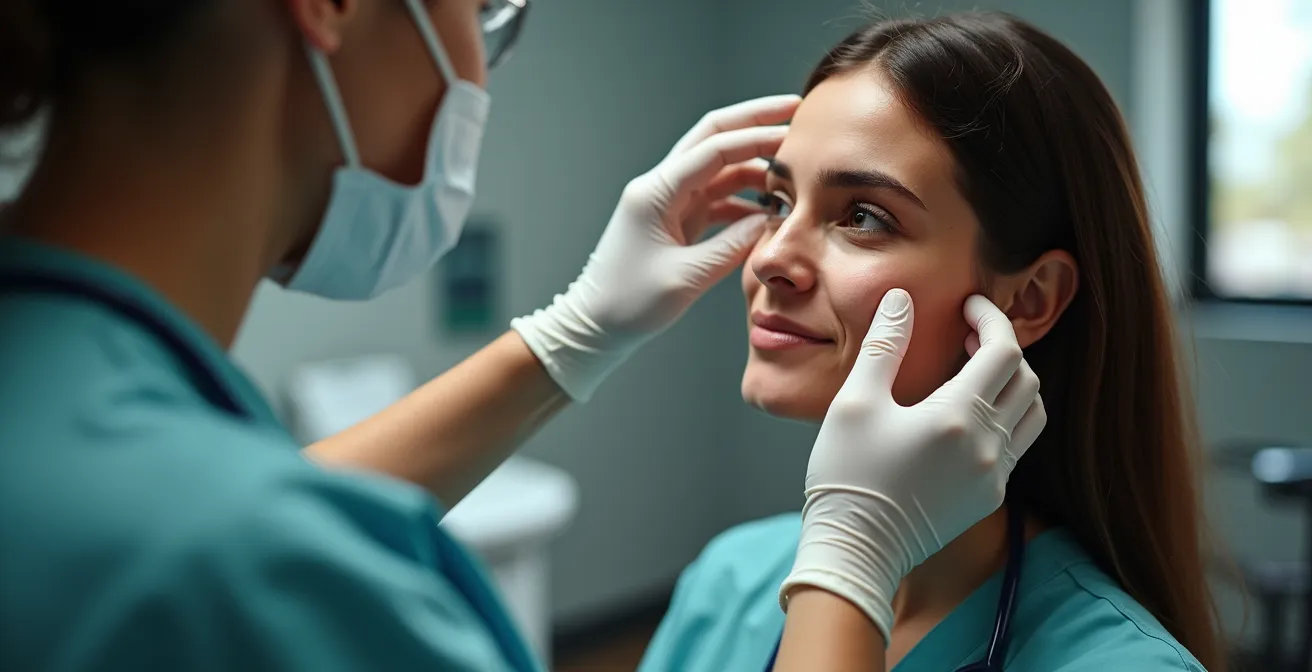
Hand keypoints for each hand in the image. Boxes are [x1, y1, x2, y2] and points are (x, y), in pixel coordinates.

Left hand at [511, 94, 800, 401]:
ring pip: (718, 169)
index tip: (794, 125)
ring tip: (793, 171)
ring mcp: (668, 203)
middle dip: (754, 123)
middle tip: (796, 110)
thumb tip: (771, 221)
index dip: (756, 135)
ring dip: (754, 166)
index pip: (714, 149)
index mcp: (656, 193)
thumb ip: (732, 245)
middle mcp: (660, 188)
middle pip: (713, 139)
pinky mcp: (675, 221)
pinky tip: (770, 210)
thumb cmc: (628, 304)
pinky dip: (744, 199)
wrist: (595, 326)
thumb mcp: (687, 277)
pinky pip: (716, 198)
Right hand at [779, 289, 1045, 642]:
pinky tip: (967, 414)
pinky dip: (1005, 416)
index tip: (968, 305)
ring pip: (1032, 413)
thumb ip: (885, 345)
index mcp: (958, 417)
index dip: (991, 318)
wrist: (856, 548)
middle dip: (1003, 347)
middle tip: (967, 334)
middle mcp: (988, 446)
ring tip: (975, 371)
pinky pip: (1017, 445)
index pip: (1004, 350)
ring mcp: (994, 476)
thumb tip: (901, 299)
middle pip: (1026, 378)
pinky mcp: (989, 497)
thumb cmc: (847, 474)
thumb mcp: (855, 401)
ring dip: (1013, 382)